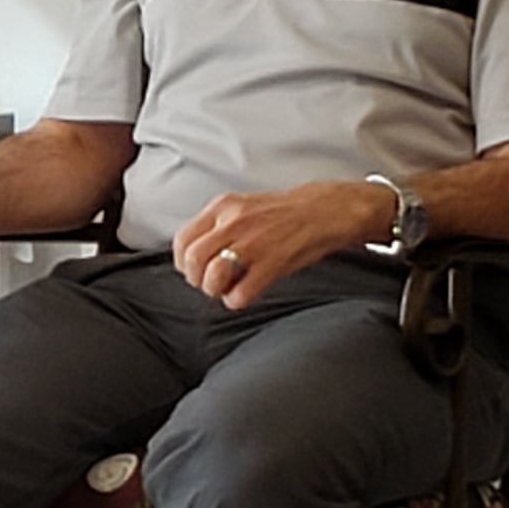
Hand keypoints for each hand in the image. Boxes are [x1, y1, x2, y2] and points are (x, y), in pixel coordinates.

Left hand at [171, 181, 390, 310]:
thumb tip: (195, 254)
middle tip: (208, 283)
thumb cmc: (284, 212)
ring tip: (225, 289)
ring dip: (213, 290)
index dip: (182, 261)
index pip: (182, 239)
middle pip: (192, 259)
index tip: (191, 270)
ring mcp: (253, 243)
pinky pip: (241, 292)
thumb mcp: (243, 207)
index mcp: (223, 207)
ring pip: (211, 276)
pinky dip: (236, 300)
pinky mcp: (273, 262)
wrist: (326, 209)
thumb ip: (217, 225)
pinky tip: (244, 295)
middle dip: (195, 279)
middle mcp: (233, 222)